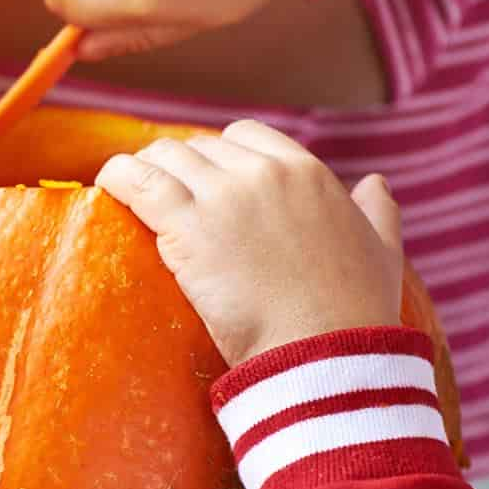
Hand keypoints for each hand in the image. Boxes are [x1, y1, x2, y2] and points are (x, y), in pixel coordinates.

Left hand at [95, 120, 403, 366]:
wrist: (324, 352)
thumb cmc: (354, 312)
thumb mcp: (382, 250)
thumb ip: (377, 212)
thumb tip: (374, 185)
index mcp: (307, 172)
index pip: (243, 136)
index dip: (215, 156)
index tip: (201, 182)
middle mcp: (263, 172)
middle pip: (197, 147)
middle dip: (175, 168)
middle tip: (158, 198)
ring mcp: (223, 195)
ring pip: (162, 157)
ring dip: (142, 172)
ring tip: (128, 195)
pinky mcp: (186, 225)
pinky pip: (136, 181)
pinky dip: (116, 178)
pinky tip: (106, 188)